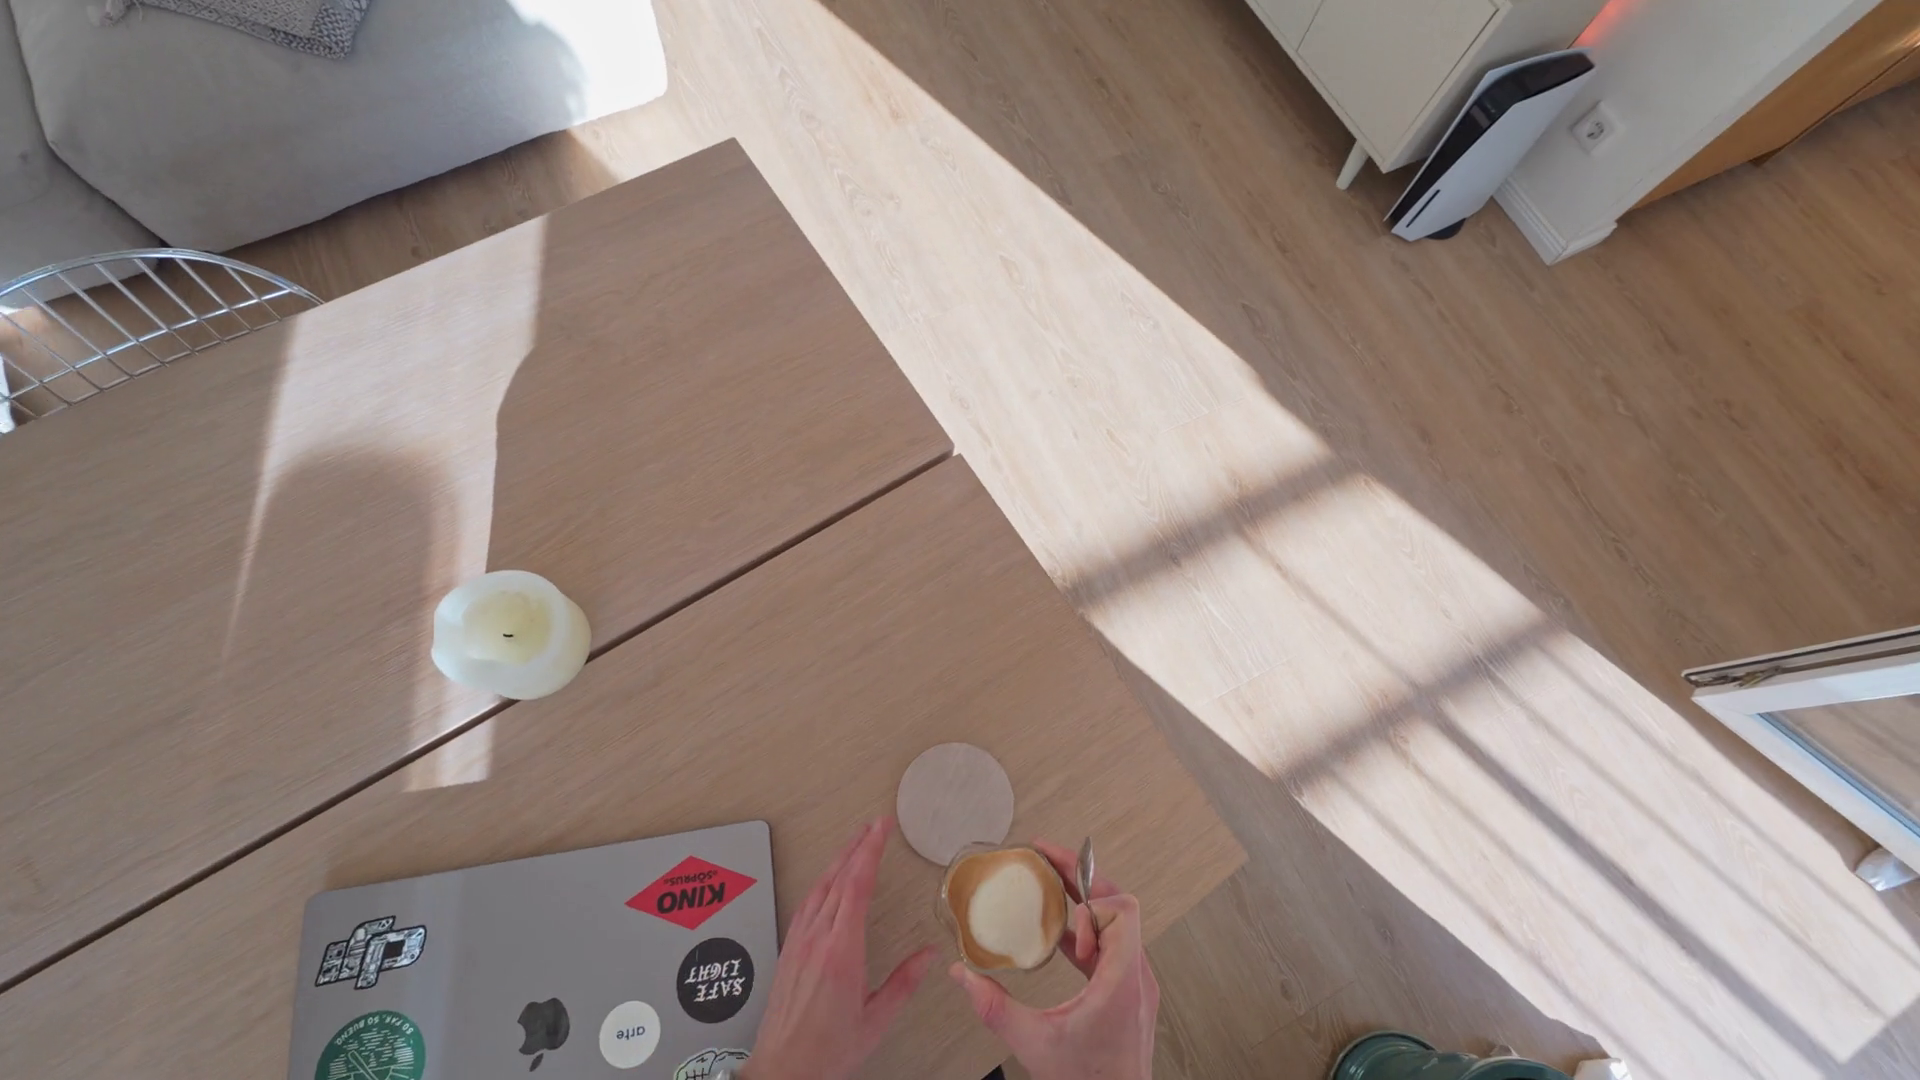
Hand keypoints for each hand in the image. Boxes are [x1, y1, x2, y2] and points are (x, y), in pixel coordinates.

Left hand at [742, 817, 934, 1079]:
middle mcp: (815, 941)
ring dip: (837, 862)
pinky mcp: (787, 953)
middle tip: (874, 825)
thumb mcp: (876, 1020)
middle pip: (836, 880)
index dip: (869, 851)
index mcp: (841, 952)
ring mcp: (797, 944)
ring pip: (817, 890)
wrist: (783, 1068)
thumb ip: (903, 984)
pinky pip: (805, 906)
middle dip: (856, 847)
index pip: (856, 886)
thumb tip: (928, 956)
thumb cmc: (826, 1051)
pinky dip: (822, 885)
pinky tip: (828, 884)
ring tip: (854, 845)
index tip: (881, 828)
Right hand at [950, 838, 1158, 1079]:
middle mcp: (1137, 978)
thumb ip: (994, 1008)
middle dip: (1084, 881)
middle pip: (1121, 908)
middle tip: (1050, 858)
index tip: (1063, 919)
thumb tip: (962, 977)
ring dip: (1086, 910)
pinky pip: (1113, 951)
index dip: (1092, 904)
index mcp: (1122, 981)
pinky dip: (1088, 938)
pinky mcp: (1130, 998)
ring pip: (1120, 928)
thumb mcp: (1034, 1044)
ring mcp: (1137, 987)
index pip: (1125, 910)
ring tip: (1052, 891)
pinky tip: (1059, 940)